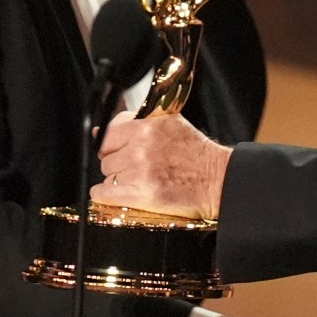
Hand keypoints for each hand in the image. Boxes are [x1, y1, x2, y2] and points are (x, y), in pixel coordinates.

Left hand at [94, 113, 230, 216]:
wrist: (217, 180)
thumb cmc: (196, 153)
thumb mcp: (170, 122)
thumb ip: (135, 122)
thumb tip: (99, 131)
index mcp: (147, 125)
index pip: (108, 134)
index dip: (114, 144)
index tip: (121, 150)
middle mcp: (141, 146)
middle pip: (106, 157)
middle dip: (118, 163)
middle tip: (136, 168)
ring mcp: (140, 170)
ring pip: (107, 175)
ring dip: (118, 179)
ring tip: (139, 180)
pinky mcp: (140, 194)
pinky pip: (103, 193)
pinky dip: (105, 195)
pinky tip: (116, 193)